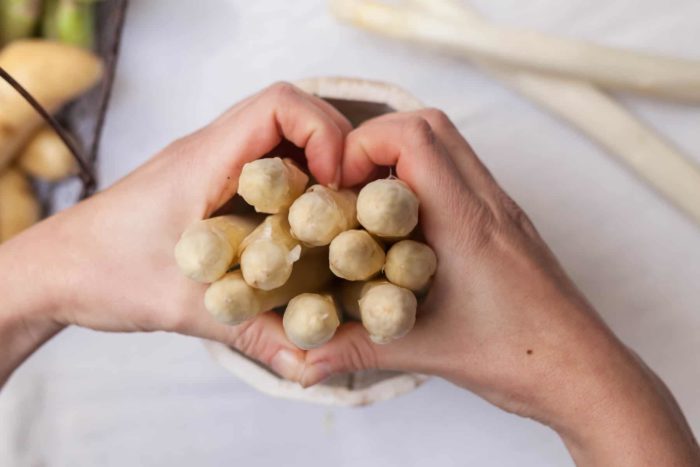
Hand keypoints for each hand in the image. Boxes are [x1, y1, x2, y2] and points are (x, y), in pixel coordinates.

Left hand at [0, 82, 350, 383]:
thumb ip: (252, 333)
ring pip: (276, 136)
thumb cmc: (103, 273)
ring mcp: (207, 164)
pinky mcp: (204, 183)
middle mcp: (209, 150)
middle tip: (345, 199)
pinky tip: (294, 227)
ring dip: (311, 164)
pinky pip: (259, 163)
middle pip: (288, 111)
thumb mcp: (184, 306)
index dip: (323, 133)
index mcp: (205, 160)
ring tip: (328, 214)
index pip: (279, 105)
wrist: (52, 271)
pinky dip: (290, 184)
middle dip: (330, 146)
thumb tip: (309, 362)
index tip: (336, 183)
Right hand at [304, 110, 698, 465]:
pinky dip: (423, 179)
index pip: (415, 138)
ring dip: (401, 158)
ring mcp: (500, 208)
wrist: (585, 372)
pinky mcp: (504, 223)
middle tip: (348, 187)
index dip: (363, 146)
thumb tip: (304, 358)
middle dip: (377, 141)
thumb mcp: (429, 352)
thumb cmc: (523, 358)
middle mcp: (487, 202)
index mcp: (468, 222)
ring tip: (370, 207)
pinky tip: (404, 229)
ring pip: (448, 143)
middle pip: (430, 124)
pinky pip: (460, 173)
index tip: (337, 185)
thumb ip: (360, 349)